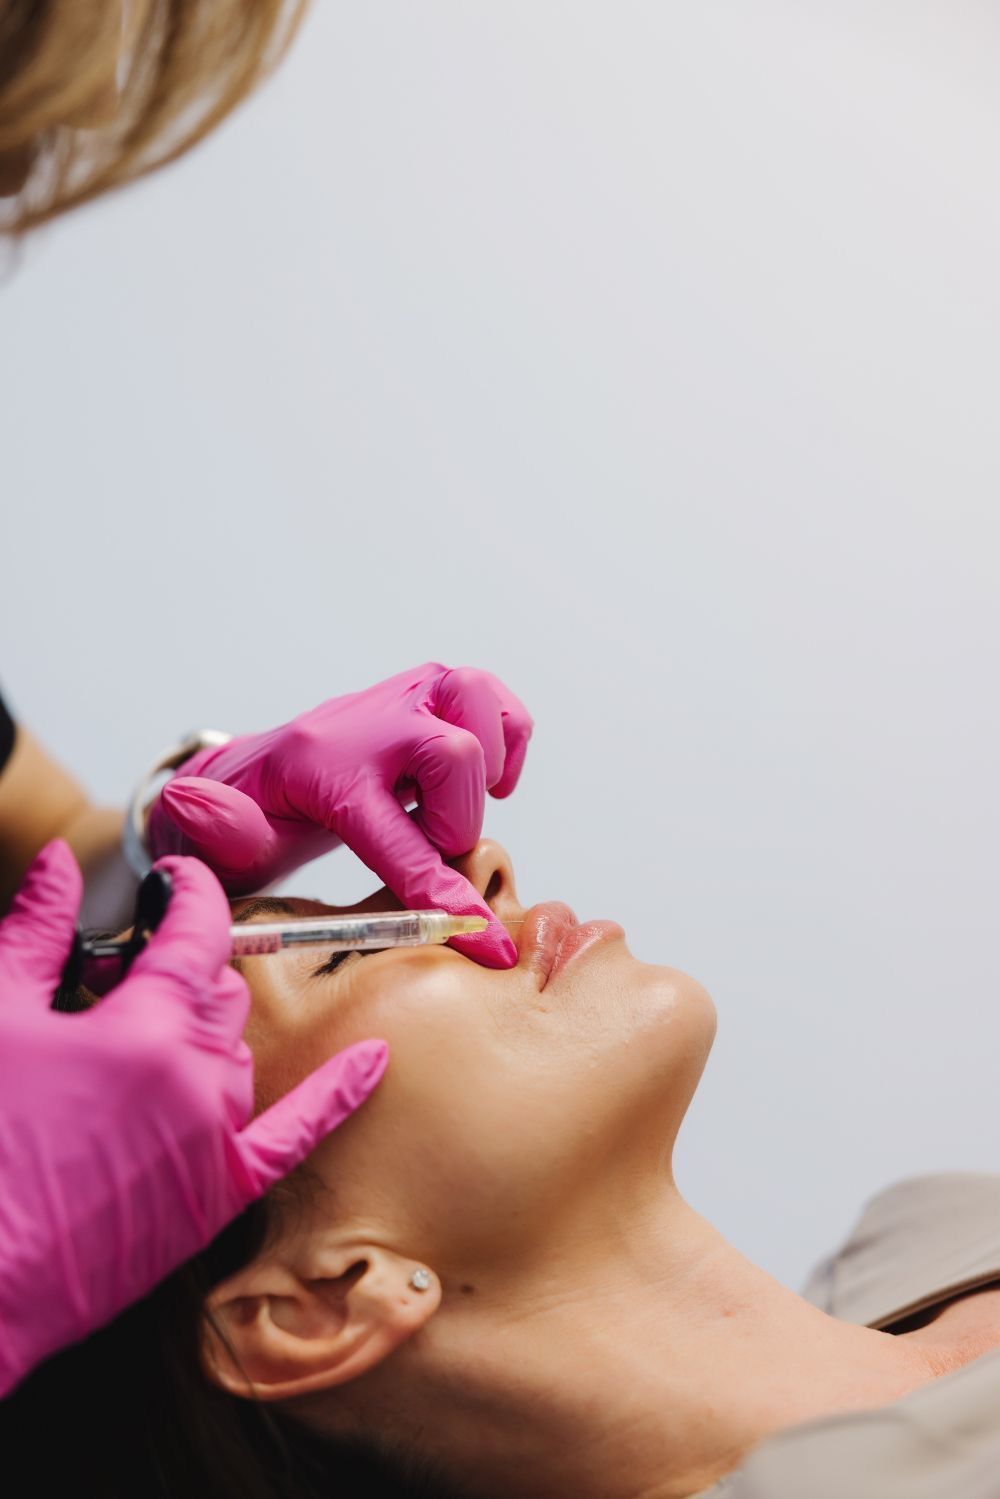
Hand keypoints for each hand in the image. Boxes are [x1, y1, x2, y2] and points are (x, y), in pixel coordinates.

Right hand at [0, 843, 386, 1394]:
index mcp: (147, 1028)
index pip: (196, 931)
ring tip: (144, 1035)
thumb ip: (38, 930)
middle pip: (220, 990)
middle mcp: (198, 1078)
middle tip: (122, 976)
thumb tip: (64, 862)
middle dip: (181, 969)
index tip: (179, 879)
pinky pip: (296, 1133)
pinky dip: (335, 1093)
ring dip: (204, 1030)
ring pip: (239, 1051)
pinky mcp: (219, 1196)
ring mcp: (217, 1140)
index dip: (190, 892)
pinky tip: (373, 1060)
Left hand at [147, 664, 531, 967]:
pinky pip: (495, 703)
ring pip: (477, 700)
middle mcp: (366, 722)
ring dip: (490, 763)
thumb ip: (216, 829)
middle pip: (452, 753)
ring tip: (463, 809)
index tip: (477, 939)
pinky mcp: (429, 697)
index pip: (387, 828)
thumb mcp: (219, 843)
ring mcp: (401, 701)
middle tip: (433, 852)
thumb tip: (191, 802)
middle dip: (459, 821)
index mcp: (317, 767)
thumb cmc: (247, 823)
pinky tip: (482, 786)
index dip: (434, 888)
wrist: (256, 779)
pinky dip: (508, 741)